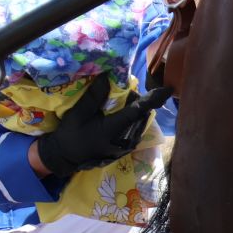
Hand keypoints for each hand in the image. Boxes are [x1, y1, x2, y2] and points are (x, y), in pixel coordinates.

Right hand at [29, 76, 163, 180]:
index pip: (138, 110)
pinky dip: (131, 118)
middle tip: (125, 90)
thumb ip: (94, 96)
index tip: (168, 89)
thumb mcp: (78, 113)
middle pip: (140, 114)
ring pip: (138, 121)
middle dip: (138, 100)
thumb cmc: (70, 134)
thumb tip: (107, 76)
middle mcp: (125, 139)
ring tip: (121, 101)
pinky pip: (134, 128)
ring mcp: (126, 146)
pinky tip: (119, 112)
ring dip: (134, 109)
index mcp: (114, 129)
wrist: (64, 157)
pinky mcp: (124, 148)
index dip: (153, 98)